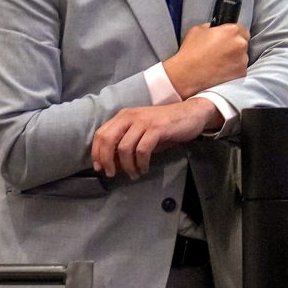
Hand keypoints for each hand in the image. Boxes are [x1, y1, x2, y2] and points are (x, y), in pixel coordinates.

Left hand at [91, 98, 221, 179]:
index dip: (97, 152)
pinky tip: (145, 168)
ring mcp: (144, 121)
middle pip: (107, 139)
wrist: (191, 114)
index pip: (100, 134)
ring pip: (124, 148)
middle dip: (106, 160)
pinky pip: (142, 150)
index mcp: (123, 116)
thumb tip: (112, 162)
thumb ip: (126, 143)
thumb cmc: (165, 126)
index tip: (100, 168)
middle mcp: (130, 116)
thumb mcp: (142, 133)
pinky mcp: (157, 128)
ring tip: (134, 174)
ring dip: (127, 166)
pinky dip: (141, 163)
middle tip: (112, 174)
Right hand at [162, 21, 248, 98]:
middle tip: (221, 51)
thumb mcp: (198, 30)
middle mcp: (240, 44)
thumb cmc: (190, 52)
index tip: (227, 39)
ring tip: (220, 62)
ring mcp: (242, 60)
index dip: (234, 34)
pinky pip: (240, 69)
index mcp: (231, 31)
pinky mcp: (241, 74)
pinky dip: (233, 70)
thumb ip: (212, 27)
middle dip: (235, 45)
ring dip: (235, 58)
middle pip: (243, 42)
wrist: (186, 76)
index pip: (241, 28)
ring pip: (242, 56)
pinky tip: (221, 70)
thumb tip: (218, 29)